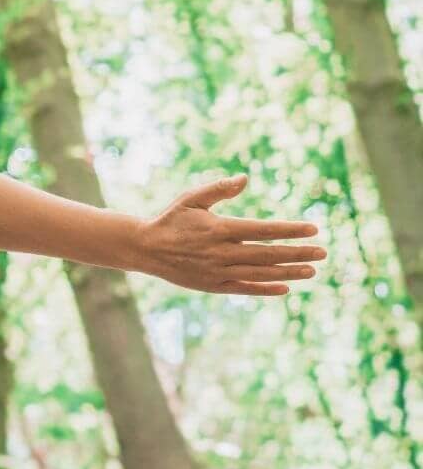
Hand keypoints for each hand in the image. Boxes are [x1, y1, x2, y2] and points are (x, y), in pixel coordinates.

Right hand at [135, 174, 325, 295]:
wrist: (146, 248)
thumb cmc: (171, 219)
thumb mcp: (191, 198)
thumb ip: (219, 189)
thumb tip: (245, 179)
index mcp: (219, 229)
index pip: (263, 230)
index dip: (290, 230)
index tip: (313, 229)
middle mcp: (221, 252)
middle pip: (268, 254)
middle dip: (298, 253)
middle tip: (323, 252)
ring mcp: (218, 272)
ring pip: (261, 274)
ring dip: (288, 272)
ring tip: (312, 270)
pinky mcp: (213, 286)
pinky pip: (245, 289)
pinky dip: (266, 289)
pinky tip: (285, 287)